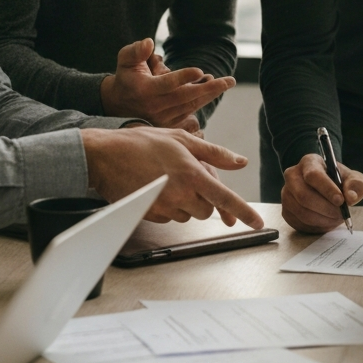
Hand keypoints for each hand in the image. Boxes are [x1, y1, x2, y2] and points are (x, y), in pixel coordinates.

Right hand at [80, 126, 262, 228]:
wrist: (104, 156)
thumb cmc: (142, 143)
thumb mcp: (182, 139)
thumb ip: (214, 153)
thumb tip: (240, 161)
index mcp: (192, 173)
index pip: (226, 198)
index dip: (244, 212)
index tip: (258, 224)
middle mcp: (180, 193)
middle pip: (207, 209)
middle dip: (204, 198)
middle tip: (189, 178)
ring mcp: (164, 207)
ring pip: (189, 214)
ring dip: (186, 202)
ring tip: (169, 179)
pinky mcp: (151, 215)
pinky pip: (170, 217)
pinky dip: (170, 206)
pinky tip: (158, 188)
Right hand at [99, 39, 233, 127]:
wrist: (118, 103)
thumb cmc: (126, 76)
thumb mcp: (125, 59)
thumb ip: (136, 51)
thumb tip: (149, 42)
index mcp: (145, 89)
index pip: (167, 84)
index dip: (183, 77)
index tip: (200, 70)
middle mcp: (155, 106)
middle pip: (186, 97)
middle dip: (209, 88)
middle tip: (230, 80)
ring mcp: (162, 117)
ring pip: (191, 105)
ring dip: (209, 94)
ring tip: (225, 83)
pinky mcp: (168, 123)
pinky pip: (189, 113)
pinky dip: (201, 102)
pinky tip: (212, 91)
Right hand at [281, 153, 362, 232]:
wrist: (327, 190)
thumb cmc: (339, 182)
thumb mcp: (353, 179)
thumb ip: (356, 184)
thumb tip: (350, 197)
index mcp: (309, 162)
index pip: (313, 175)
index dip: (327, 189)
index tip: (341, 201)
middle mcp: (292, 176)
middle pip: (304, 196)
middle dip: (326, 208)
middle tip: (341, 214)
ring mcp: (286, 194)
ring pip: (302, 212)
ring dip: (323, 219)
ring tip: (336, 218)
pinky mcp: (286, 211)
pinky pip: (299, 223)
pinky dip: (316, 227)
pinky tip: (326, 222)